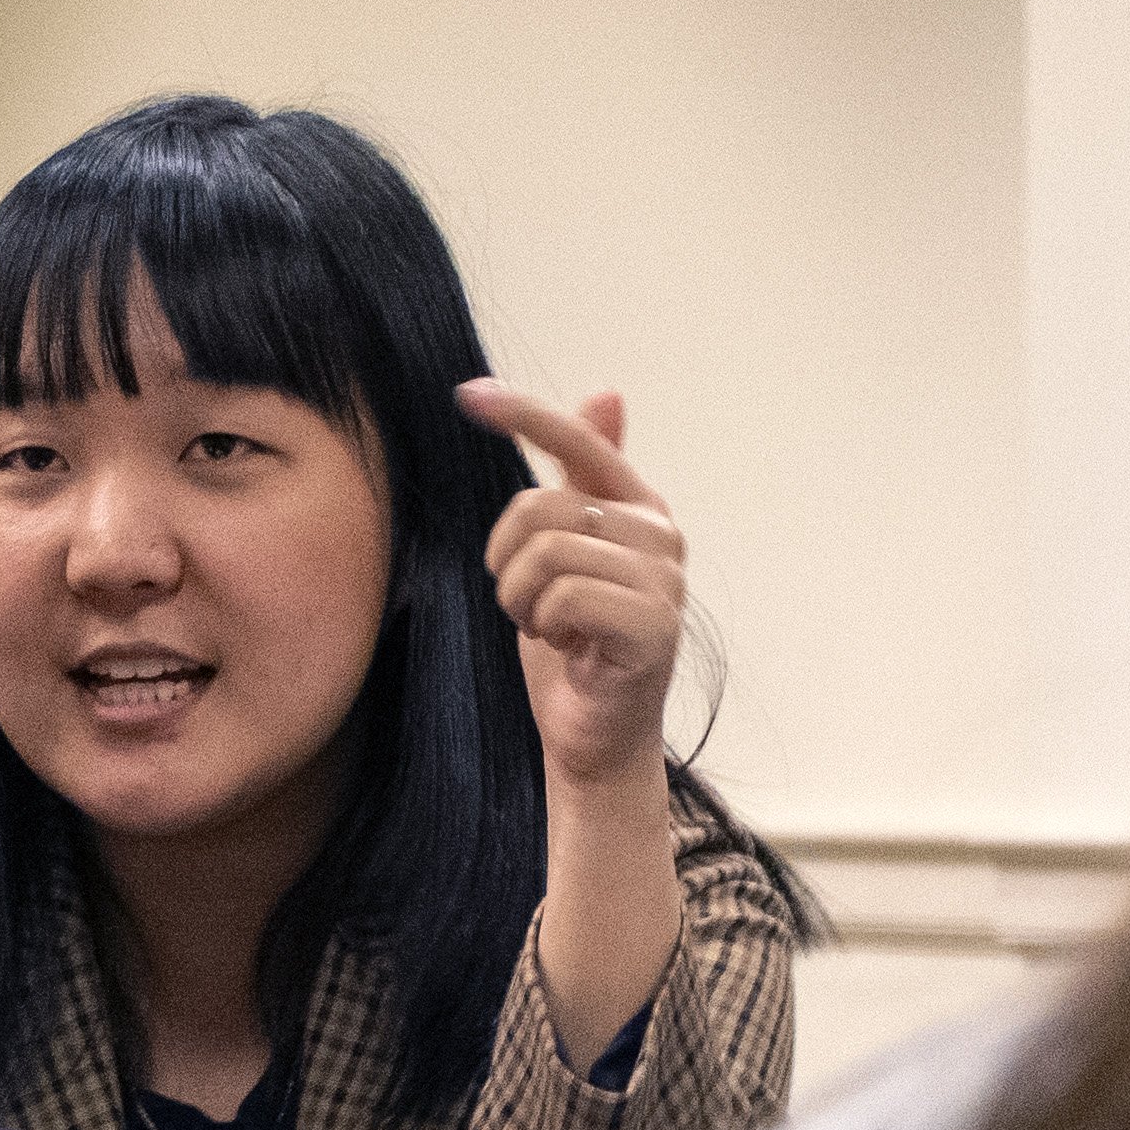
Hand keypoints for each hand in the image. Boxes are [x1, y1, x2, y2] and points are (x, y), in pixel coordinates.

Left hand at [467, 381, 684, 788]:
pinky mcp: (653, 624)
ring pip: (546, 552)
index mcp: (636, 507)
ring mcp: (663, 579)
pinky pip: (563, 596)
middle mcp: (658, 534)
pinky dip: (545, 626)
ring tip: (550, 629)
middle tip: (528, 604)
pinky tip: (570, 648)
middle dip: (506, 561)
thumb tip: (609, 392)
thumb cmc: (572, 646)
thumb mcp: (560, 555)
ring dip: (523, 600)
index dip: (523, 414)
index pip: (578, 442)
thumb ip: (579, 482)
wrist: (592, 737)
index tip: (466, 394)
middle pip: (539, 504)